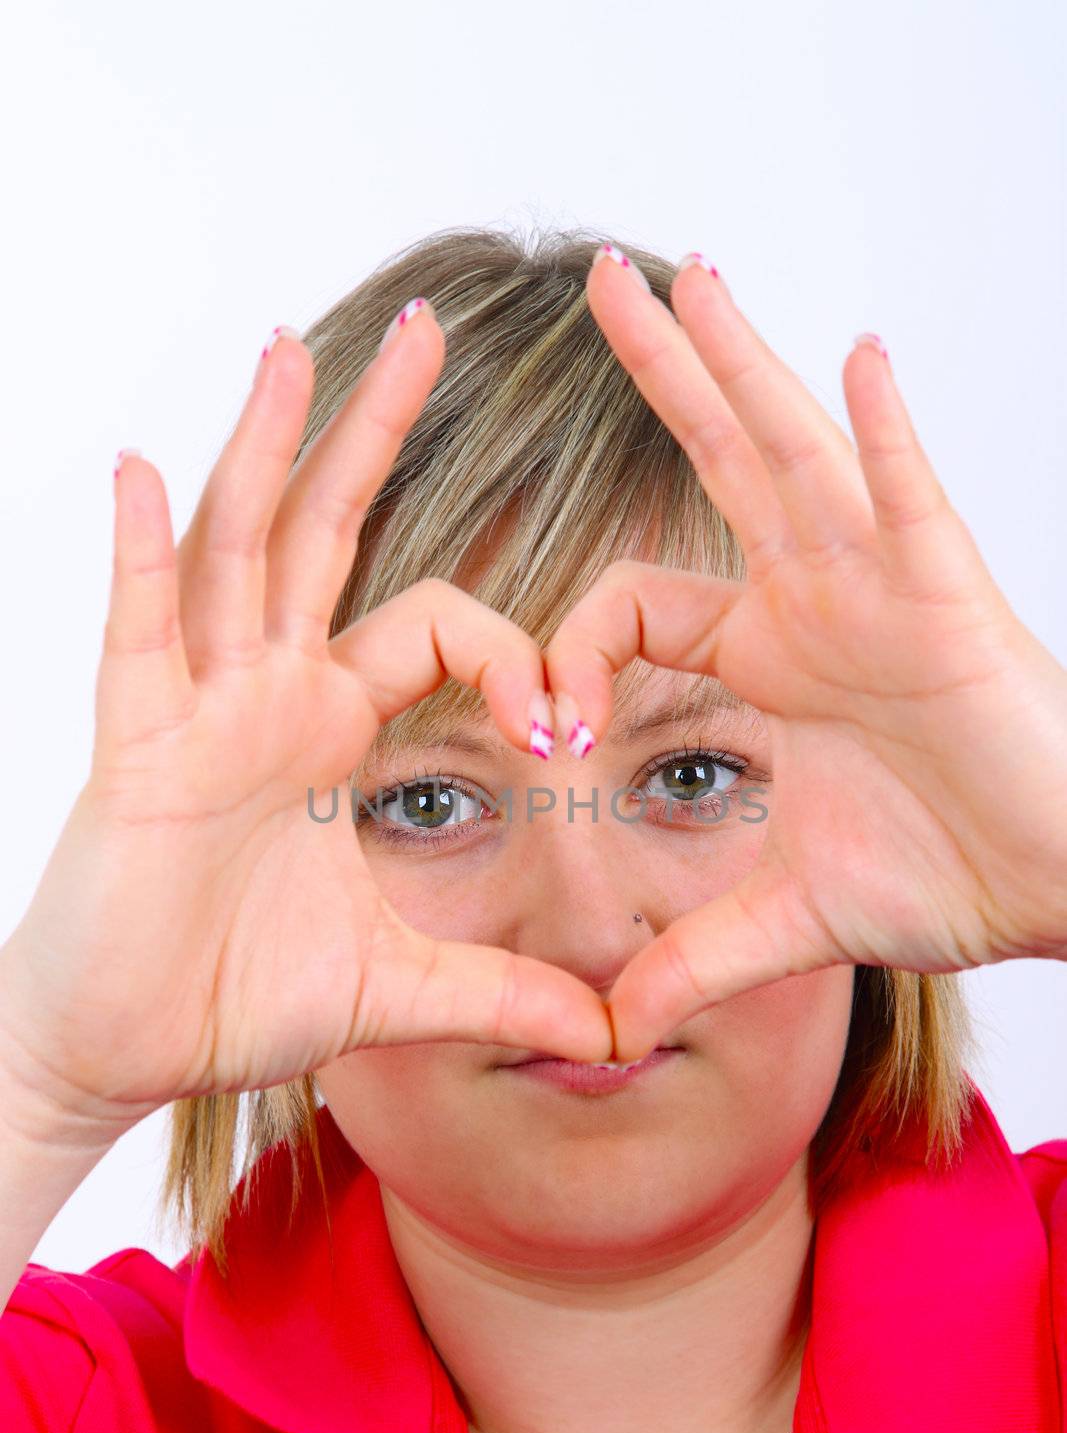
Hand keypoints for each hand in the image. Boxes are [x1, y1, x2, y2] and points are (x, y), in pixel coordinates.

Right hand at [0, 310, 612, 1136]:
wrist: (121, 1051)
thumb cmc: (230, 997)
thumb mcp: (397, 987)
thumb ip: (501, 994)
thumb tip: (612, 1035)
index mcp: (329, 727)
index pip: (439, 625)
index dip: (514, 654)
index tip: (566, 729)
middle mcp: (267, 693)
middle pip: (328, 530)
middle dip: (376, 429)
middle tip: (427, 327)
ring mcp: (197, 709)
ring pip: (236, 552)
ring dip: (264, 449)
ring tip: (294, 350)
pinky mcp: (136, 749)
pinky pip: (136, 635)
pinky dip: (140, 555)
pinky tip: (143, 470)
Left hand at [544, 250, 1066, 1059]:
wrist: (1058, 883)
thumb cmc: (947, 870)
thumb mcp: (787, 917)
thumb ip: (692, 958)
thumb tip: (611, 1025)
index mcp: (764, 655)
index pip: (628, 609)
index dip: (565, 654)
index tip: (544, 731)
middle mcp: (813, 599)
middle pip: (718, 463)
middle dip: (661, 375)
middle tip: (600, 283)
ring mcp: (879, 587)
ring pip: (795, 455)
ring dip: (744, 363)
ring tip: (689, 277)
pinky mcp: (950, 601)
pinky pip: (913, 501)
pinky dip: (888, 436)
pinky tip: (860, 360)